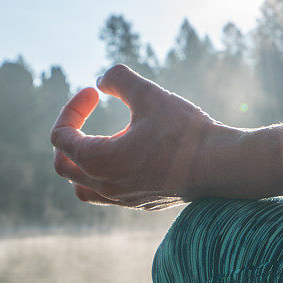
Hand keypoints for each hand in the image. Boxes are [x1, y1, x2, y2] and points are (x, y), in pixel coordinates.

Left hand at [50, 65, 240, 209]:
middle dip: (69, 137)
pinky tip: (128, 156)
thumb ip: (119, 79)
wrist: (222, 166)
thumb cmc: (185, 132)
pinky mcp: (142, 204)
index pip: (60, 136)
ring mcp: (123, 200)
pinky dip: (105, 176)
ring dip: (82, 164)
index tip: (95, 93)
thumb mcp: (149, 94)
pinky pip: (108, 195)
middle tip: (87, 115)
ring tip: (99, 142)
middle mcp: (105, 186)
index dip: (72, 109)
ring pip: (83, 188)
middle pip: (64, 166)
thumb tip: (102, 80)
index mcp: (98, 160)